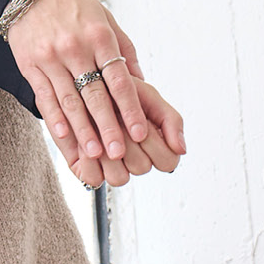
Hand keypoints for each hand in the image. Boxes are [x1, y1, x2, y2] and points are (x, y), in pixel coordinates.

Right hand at [6, 0, 186, 168]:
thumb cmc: (74, 5)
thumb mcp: (105, 18)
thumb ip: (124, 49)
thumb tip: (141, 80)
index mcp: (99, 36)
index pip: (118, 79)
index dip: (130, 108)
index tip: (140, 131)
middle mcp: (75, 48)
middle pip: (94, 95)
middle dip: (108, 126)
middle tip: (118, 152)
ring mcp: (51, 57)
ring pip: (69, 101)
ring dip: (82, 130)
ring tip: (94, 153)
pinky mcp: (30, 65)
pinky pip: (44, 96)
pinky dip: (55, 118)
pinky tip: (64, 136)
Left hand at [70, 80, 184, 188]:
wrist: (82, 84)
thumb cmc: (118, 91)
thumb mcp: (149, 97)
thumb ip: (171, 120)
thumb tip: (181, 149)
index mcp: (154, 146)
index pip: (167, 162)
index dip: (155, 144)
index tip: (141, 124)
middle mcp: (134, 160)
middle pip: (142, 167)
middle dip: (129, 141)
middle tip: (117, 120)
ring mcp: (111, 168)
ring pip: (119, 178)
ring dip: (108, 152)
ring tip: (99, 129)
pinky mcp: (88, 171)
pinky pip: (92, 178)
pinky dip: (87, 158)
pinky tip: (85, 139)